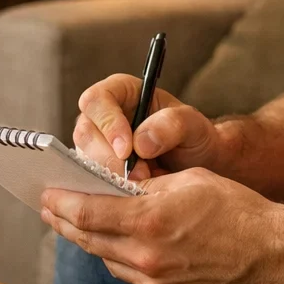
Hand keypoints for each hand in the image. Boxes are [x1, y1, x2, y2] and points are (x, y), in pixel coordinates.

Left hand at [42, 168, 283, 283]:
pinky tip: (123, 247)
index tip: (45, 193)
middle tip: (48, 208)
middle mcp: (148, 258)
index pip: (87, 213)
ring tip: (80, 225)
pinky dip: (123, 261)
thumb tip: (113, 186)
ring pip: (108, 262)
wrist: (273, 254)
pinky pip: (133, 278)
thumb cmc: (236, 208)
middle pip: (89, 241)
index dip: (60, 203)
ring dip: (92, 242)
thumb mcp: (188, 181)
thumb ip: (146, 186)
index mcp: (151, 220)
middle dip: (65, 222)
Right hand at [73, 74, 222, 181]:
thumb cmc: (194, 138)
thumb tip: (140, 142)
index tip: (127, 150)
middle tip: (139, 174)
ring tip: (144, 181)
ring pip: (85, 160)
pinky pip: (91, 180)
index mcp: (122, 92)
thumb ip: (172, 125)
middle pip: (85, 133)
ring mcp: (97, 145)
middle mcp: (103, 116)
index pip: (96, 100)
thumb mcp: (193, 125)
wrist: (198, 166)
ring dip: (111, 175)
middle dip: (109, 158)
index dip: (107, 123)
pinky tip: (134, 191)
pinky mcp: (98, 170)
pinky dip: (110, 189)